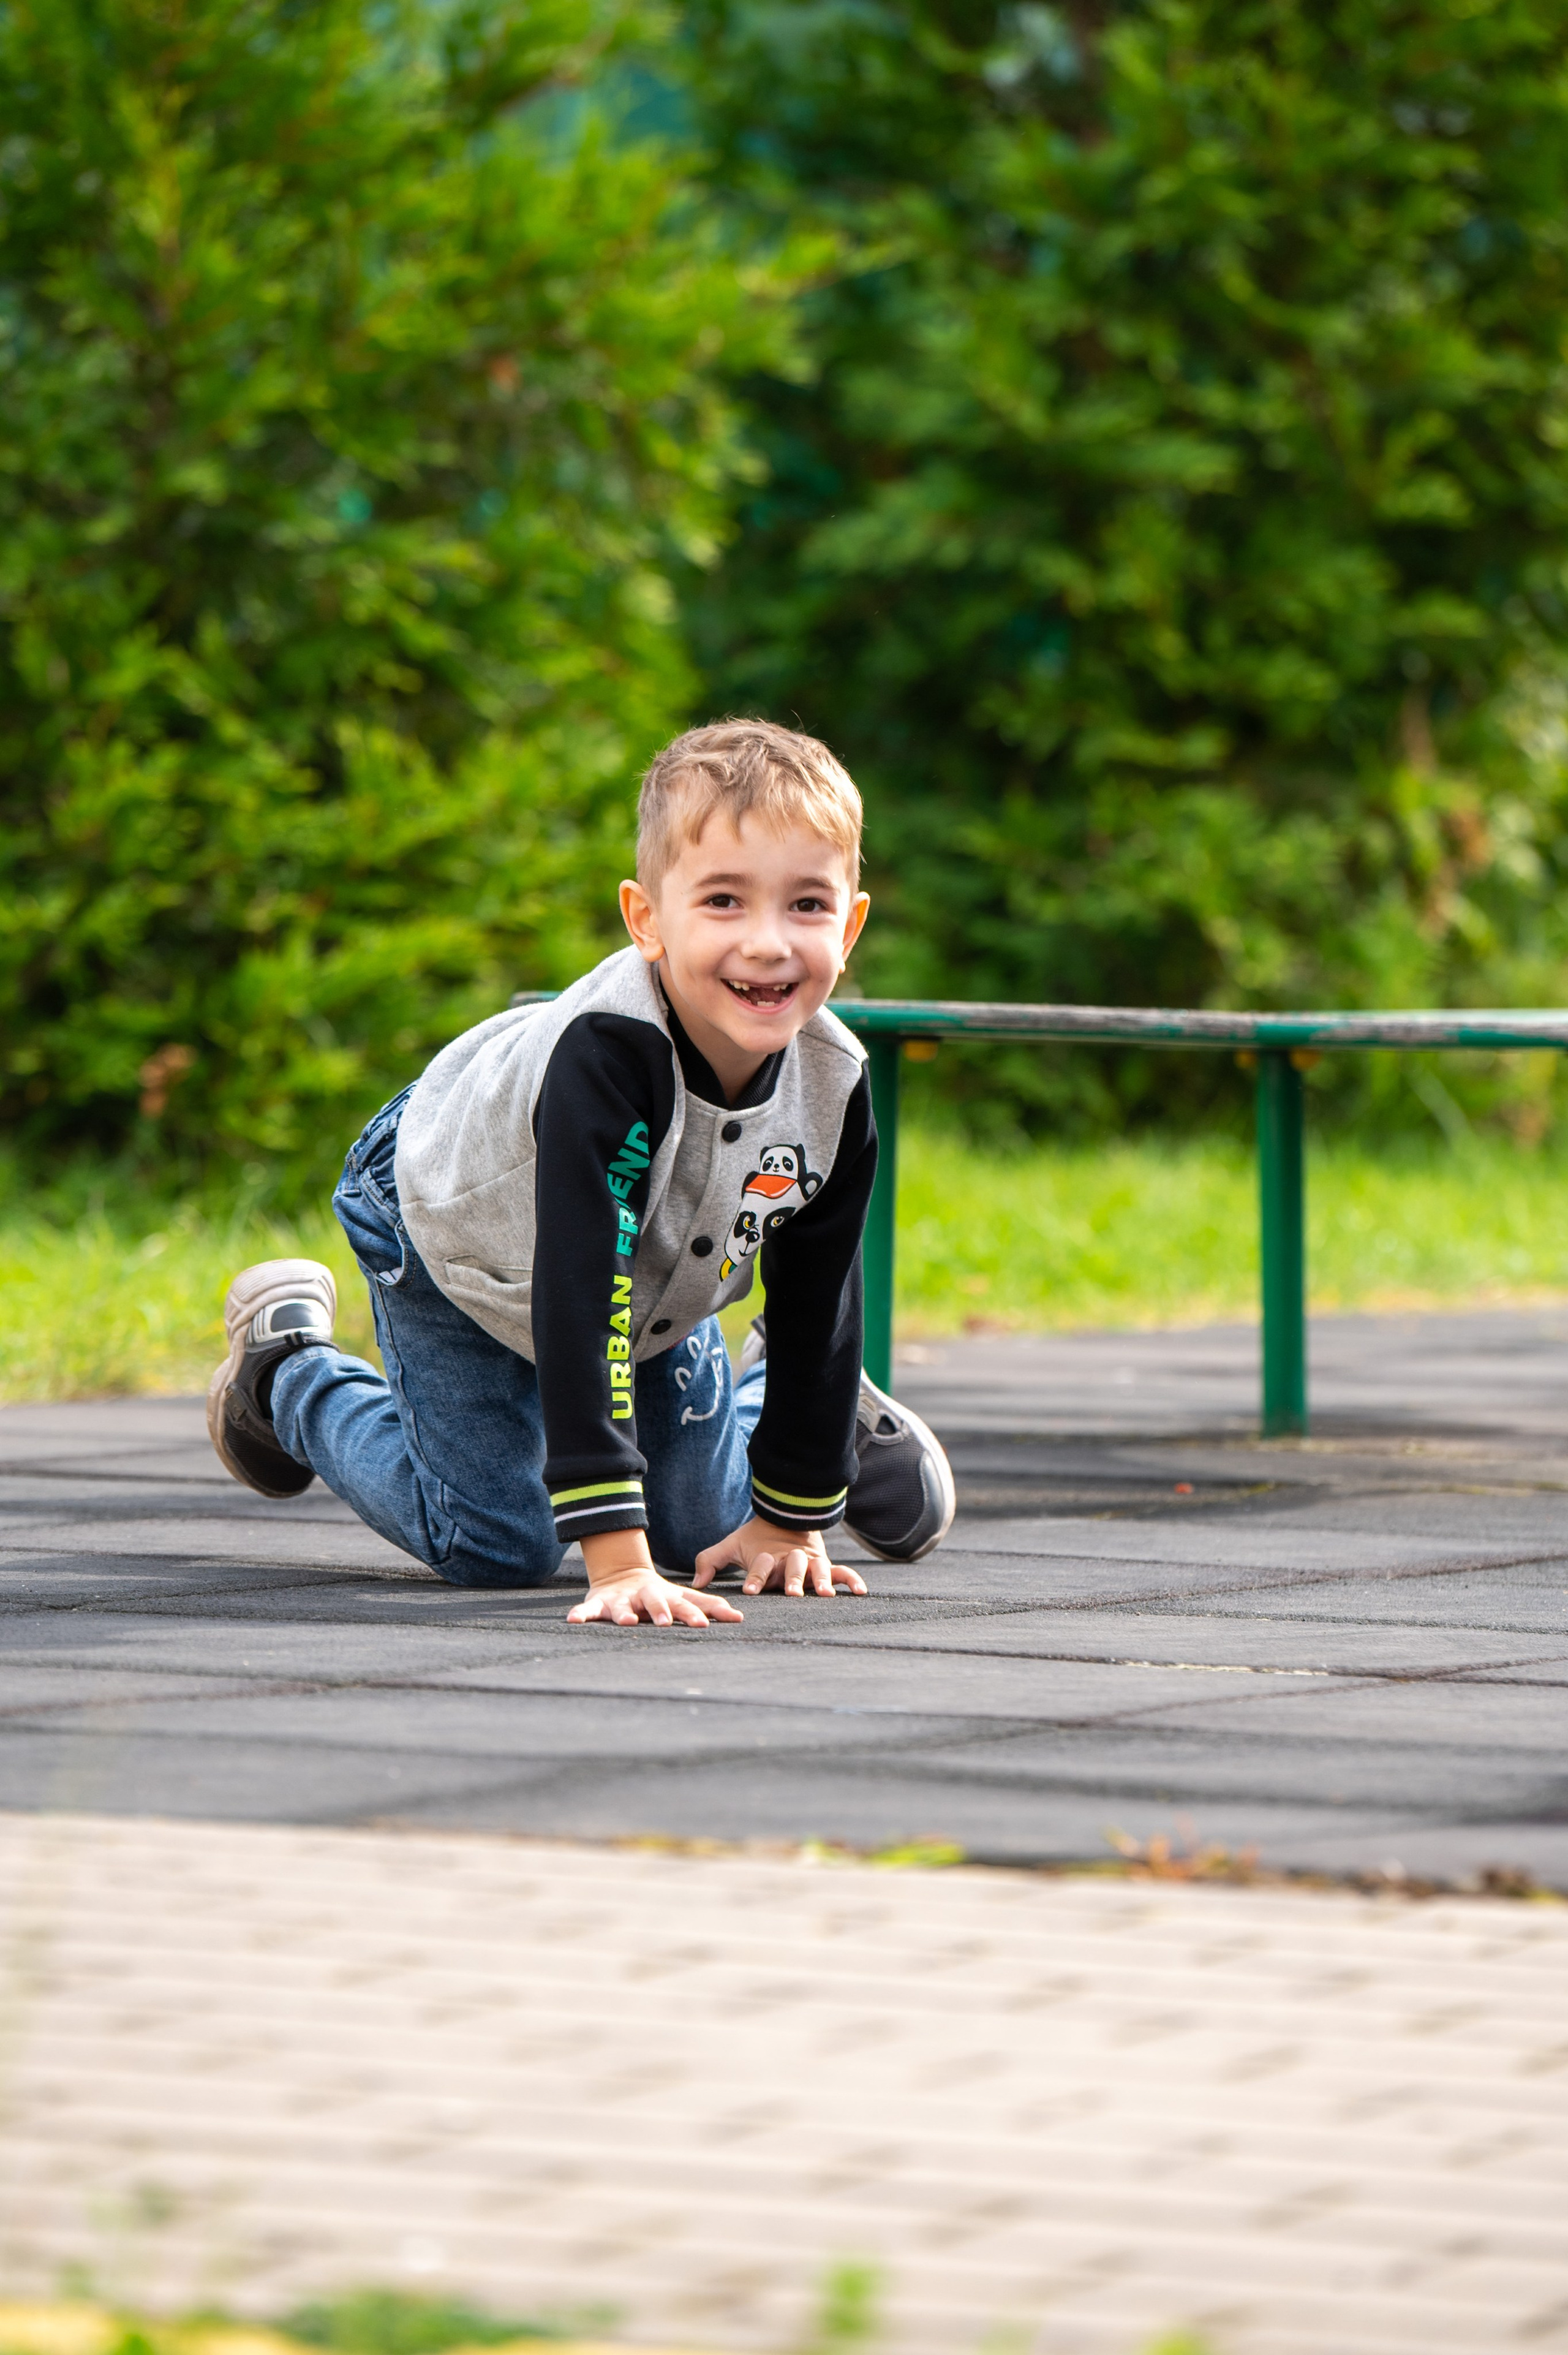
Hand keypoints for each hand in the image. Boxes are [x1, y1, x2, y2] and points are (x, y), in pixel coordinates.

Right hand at [570, 1531, 742, 1627]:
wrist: (623, 1575)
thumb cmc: (660, 1596)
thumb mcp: (683, 1598)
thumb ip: (708, 1606)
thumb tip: (740, 1618)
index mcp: (668, 1597)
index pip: (684, 1604)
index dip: (693, 1614)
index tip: (704, 1625)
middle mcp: (646, 1596)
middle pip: (655, 1602)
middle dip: (660, 1611)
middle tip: (666, 1624)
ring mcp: (622, 1599)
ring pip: (622, 1606)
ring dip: (624, 1613)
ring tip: (627, 1622)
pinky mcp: (599, 1602)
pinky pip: (588, 1609)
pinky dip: (580, 1614)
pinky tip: (572, 1620)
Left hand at [693, 1515, 867, 1599]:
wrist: (783, 1517)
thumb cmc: (755, 1541)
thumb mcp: (731, 1546)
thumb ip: (710, 1561)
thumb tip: (694, 1584)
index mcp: (767, 1557)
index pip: (760, 1566)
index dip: (755, 1577)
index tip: (750, 1591)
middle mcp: (790, 1560)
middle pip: (792, 1567)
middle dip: (791, 1579)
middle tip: (790, 1593)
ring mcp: (810, 1562)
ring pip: (817, 1569)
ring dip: (820, 1580)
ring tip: (825, 1595)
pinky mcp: (825, 1565)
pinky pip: (842, 1572)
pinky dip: (852, 1580)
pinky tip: (861, 1592)